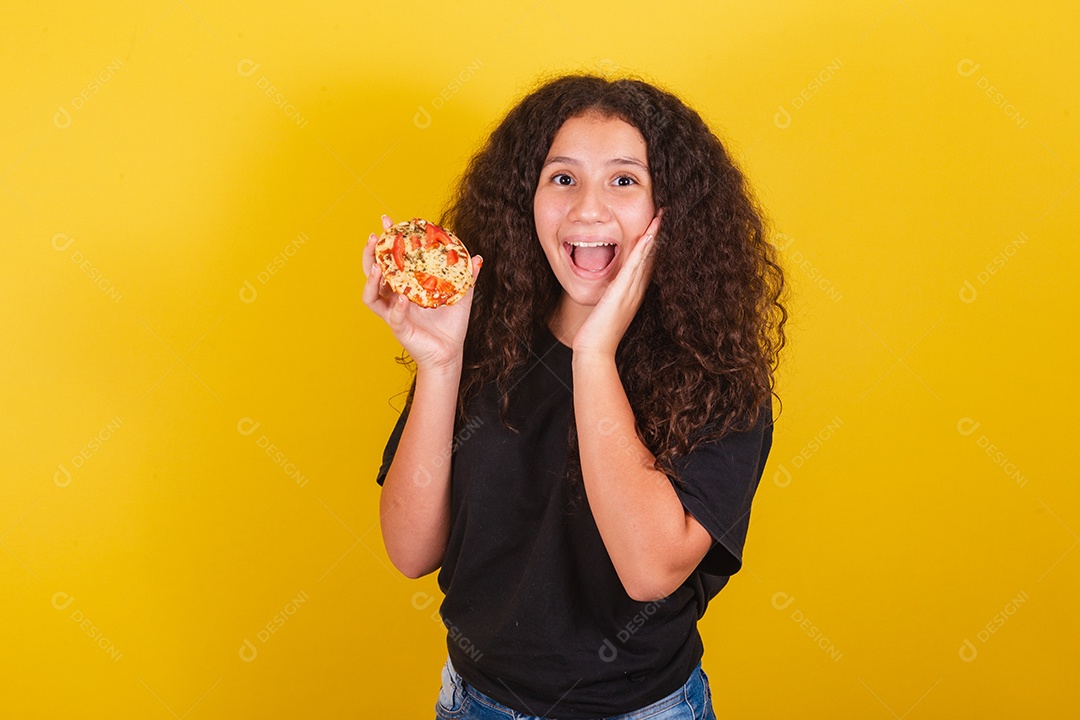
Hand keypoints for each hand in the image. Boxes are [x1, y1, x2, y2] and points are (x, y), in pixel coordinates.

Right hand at [362, 215, 481, 371]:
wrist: (450, 353)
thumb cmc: (450, 326)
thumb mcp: (460, 296)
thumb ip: (466, 277)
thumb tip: (477, 257)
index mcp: (405, 287)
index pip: (390, 260)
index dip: (386, 241)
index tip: (387, 221)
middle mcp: (394, 298)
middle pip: (372, 273)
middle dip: (370, 253)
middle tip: (373, 236)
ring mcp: (393, 313)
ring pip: (371, 296)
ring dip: (372, 280)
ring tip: (378, 267)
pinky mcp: (400, 329)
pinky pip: (393, 317)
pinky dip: (397, 308)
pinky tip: (404, 300)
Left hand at [572, 211, 661, 358]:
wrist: (595, 351)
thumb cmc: (597, 334)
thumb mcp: (608, 311)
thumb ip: (612, 299)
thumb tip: (610, 291)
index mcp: (633, 294)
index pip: (646, 264)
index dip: (653, 245)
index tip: (656, 227)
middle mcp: (636, 291)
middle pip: (651, 258)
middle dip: (657, 236)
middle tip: (664, 214)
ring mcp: (631, 292)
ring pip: (646, 259)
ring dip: (654, 236)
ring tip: (660, 216)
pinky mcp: (621, 293)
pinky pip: (634, 267)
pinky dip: (642, 250)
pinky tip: (648, 235)